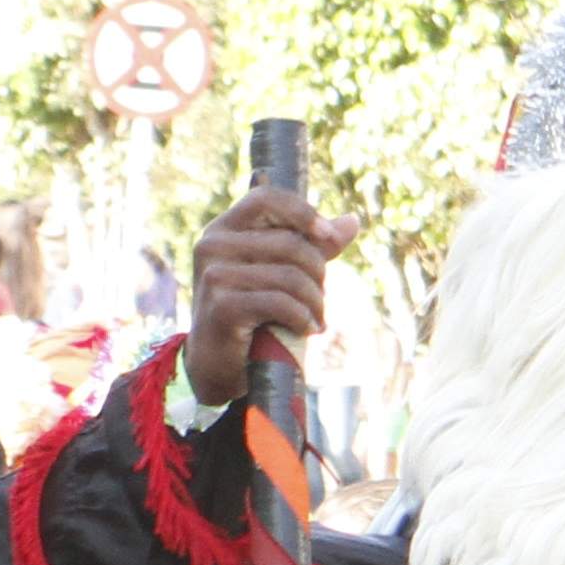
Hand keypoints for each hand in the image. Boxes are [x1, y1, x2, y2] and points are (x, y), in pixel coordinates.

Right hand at [184, 188, 358, 411]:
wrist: (218, 366)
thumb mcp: (278, 273)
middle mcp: (213, 246)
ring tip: (317, 318)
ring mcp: (215, 275)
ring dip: (315, 301)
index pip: (266, 197)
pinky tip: (308, 330)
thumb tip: (351, 222)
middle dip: (318, 272)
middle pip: (289, 242)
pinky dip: (303, 318)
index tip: (329, 236)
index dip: (303, 212)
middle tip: (322, 298)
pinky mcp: (222, 306)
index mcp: (224, 229)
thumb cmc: (251, 315)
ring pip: (289, 275)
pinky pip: (280, 302)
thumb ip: (311, 246)